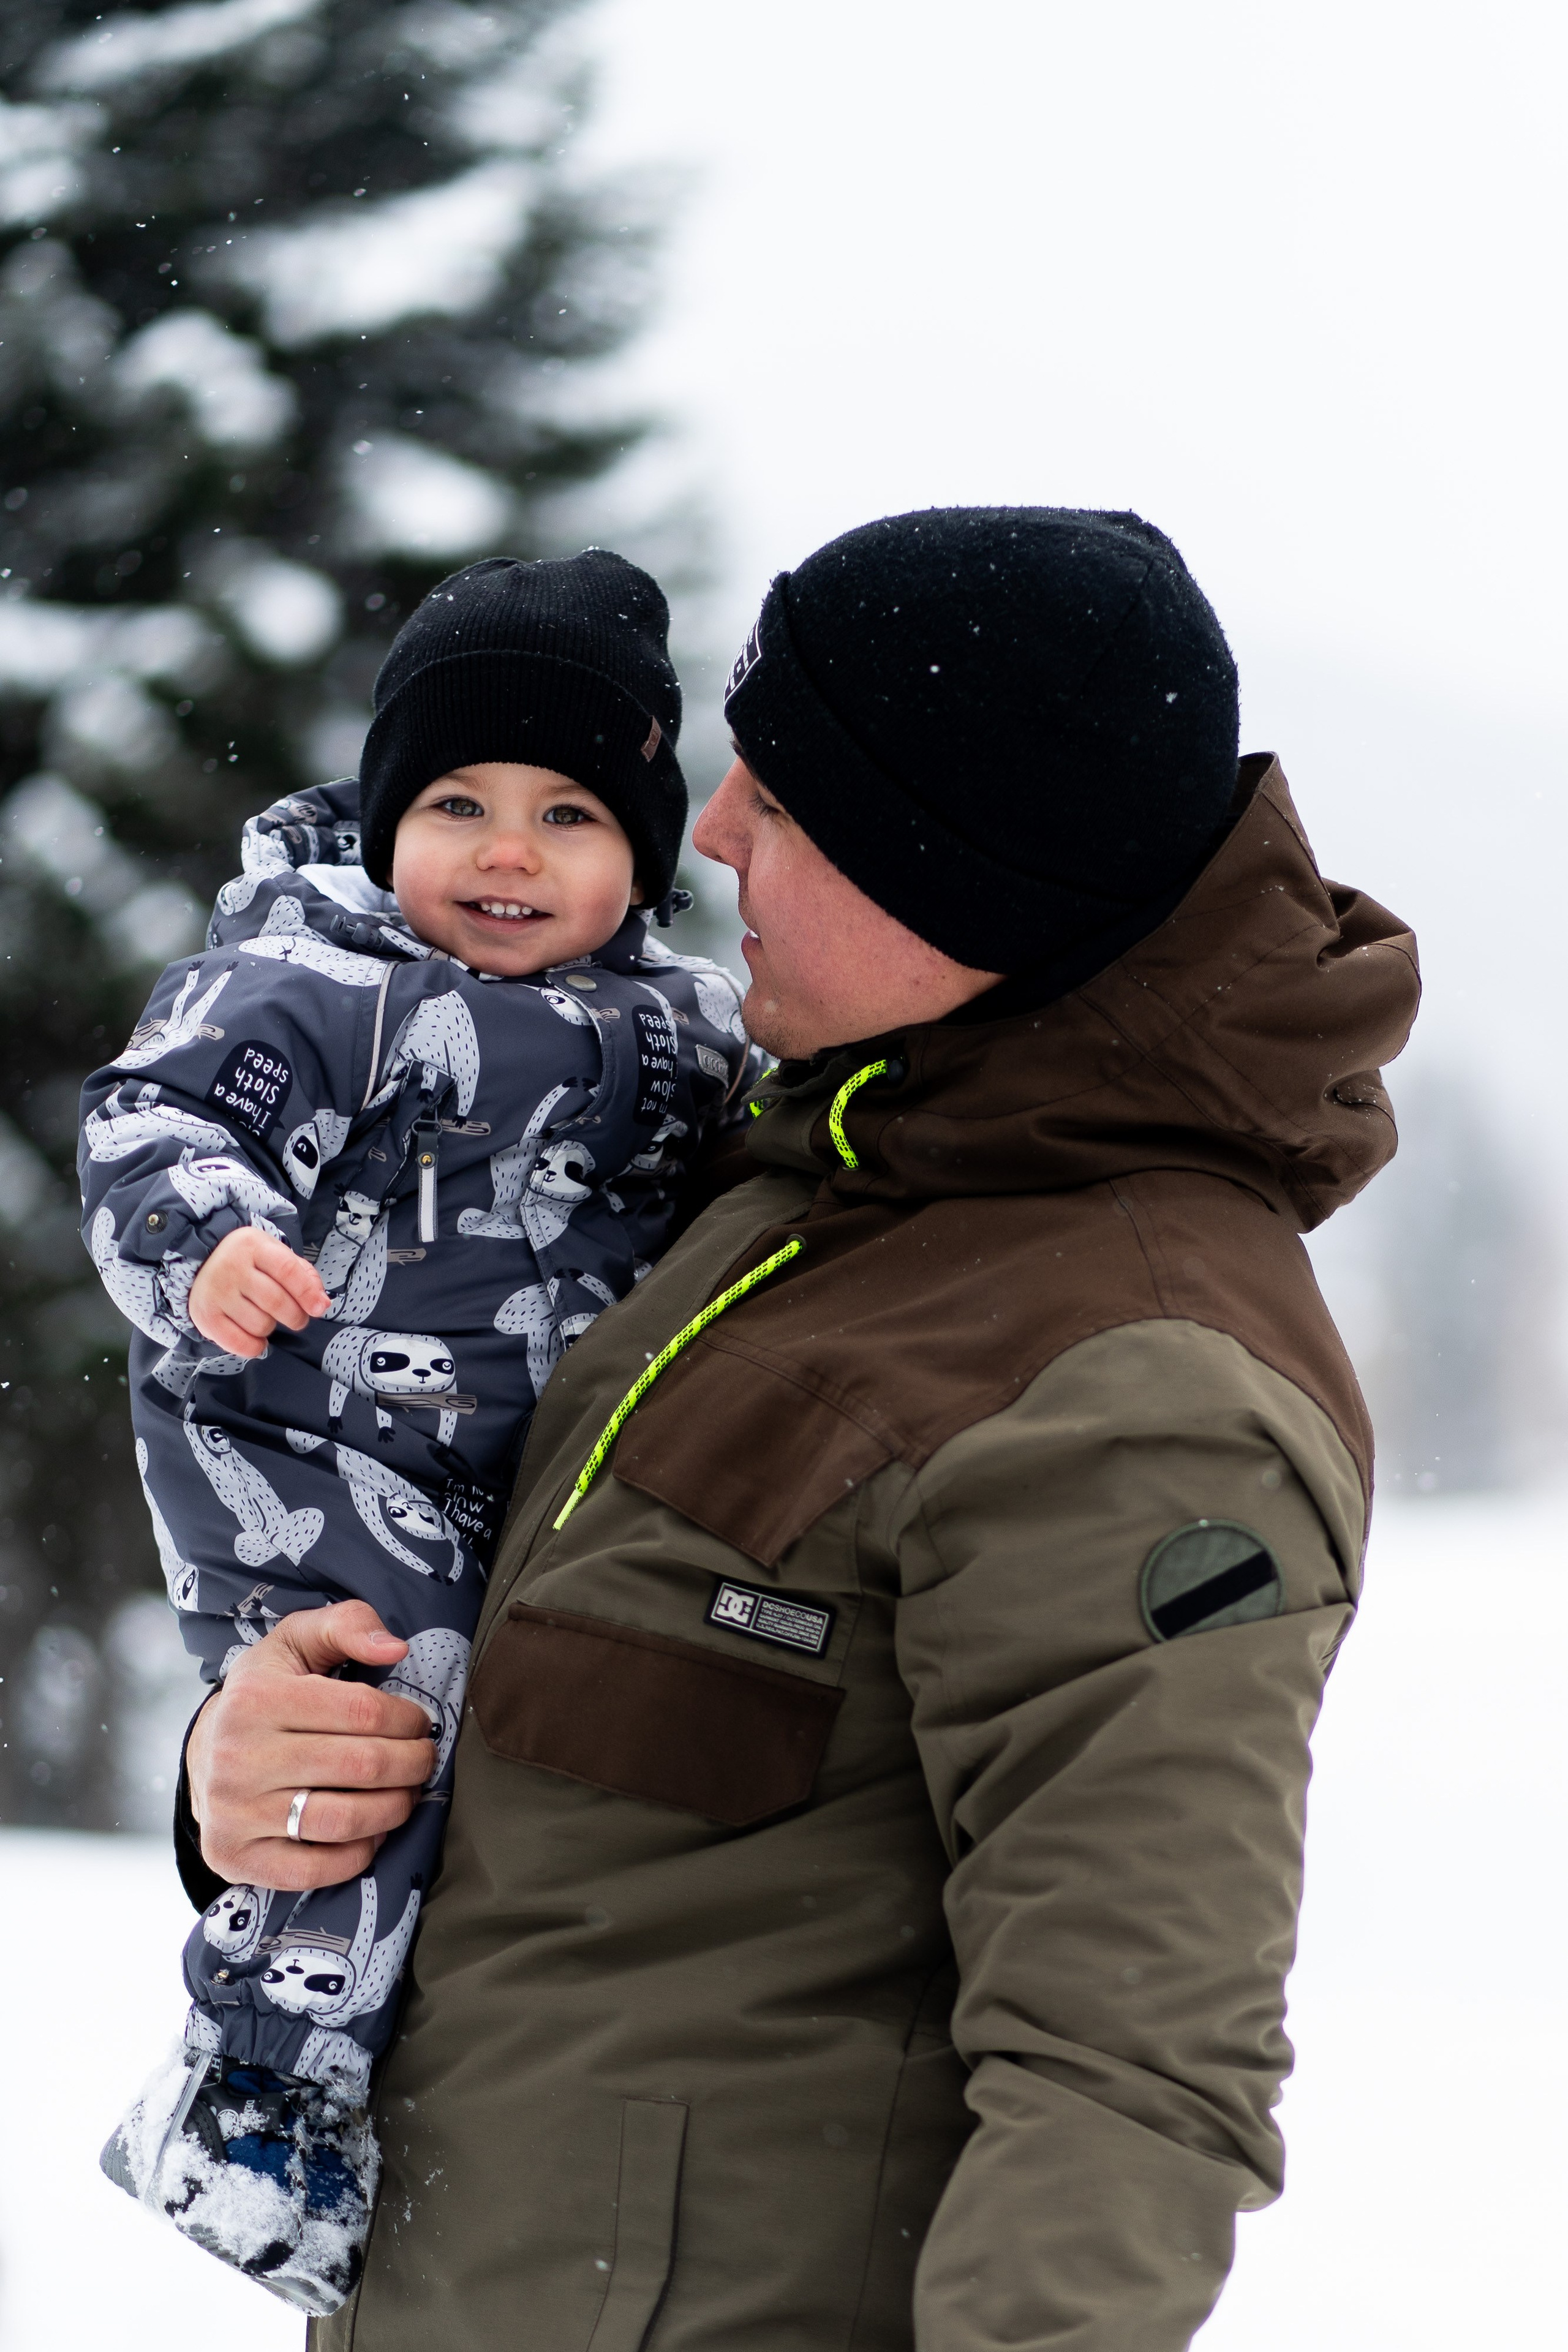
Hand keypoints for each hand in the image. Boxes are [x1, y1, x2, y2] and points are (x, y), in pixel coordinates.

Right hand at [186, 1601, 437, 1891]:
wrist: (204, 1753)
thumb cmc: (267, 1691)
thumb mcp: (297, 1641)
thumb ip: (348, 1625)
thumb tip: (395, 1648)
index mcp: (257, 1697)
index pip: (362, 1711)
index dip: (407, 1719)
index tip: (419, 1723)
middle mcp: (238, 1757)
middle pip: (361, 1766)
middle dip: (412, 1764)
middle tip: (423, 1759)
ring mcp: (234, 1812)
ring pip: (344, 1821)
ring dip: (396, 1809)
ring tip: (407, 1793)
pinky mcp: (235, 1856)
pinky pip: (316, 1870)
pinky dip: (359, 1853)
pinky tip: (372, 1830)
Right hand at [188, 1227, 329, 1356]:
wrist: (203, 1264)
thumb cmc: (248, 1263)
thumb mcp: (275, 1255)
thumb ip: (304, 1276)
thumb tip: (322, 1303)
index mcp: (252, 1245)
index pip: (287, 1270)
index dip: (307, 1293)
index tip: (318, 1308)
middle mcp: (231, 1266)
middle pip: (276, 1302)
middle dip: (295, 1317)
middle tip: (296, 1318)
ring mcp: (216, 1292)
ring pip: (260, 1325)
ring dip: (271, 1328)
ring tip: (264, 1316)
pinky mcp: (206, 1316)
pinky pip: (240, 1343)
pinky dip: (255, 1346)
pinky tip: (255, 1337)